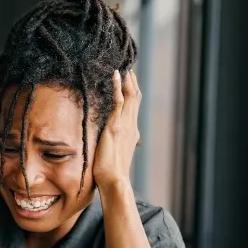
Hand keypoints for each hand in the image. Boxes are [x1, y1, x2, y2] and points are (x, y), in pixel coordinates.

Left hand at [92, 70, 141, 188]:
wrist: (114, 181)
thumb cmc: (111, 172)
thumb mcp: (115, 154)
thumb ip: (117, 144)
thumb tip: (113, 143)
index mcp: (132, 131)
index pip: (134, 107)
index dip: (133, 92)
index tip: (130, 80)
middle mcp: (131, 125)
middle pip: (135, 98)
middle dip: (132, 82)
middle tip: (129, 68)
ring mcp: (125, 125)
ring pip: (130, 96)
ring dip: (127, 80)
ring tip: (124, 67)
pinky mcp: (116, 126)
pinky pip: (119, 101)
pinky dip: (118, 86)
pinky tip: (116, 74)